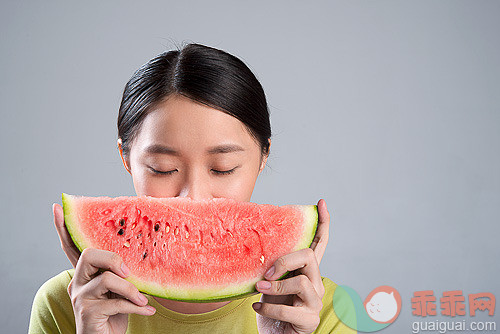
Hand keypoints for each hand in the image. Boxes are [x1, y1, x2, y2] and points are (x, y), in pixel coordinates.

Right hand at [53, 203, 155, 332]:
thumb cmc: (116, 312)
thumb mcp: (121, 288)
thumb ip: (123, 273)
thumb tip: (144, 254)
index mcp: (85, 274)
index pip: (72, 247)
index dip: (63, 228)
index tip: (57, 207)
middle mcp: (78, 282)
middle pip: (89, 255)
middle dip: (113, 259)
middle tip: (127, 272)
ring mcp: (81, 298)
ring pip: (107, 279)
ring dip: (131, 290)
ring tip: (143, 300)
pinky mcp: (88, 314)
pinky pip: (117, 302)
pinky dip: (136, 307)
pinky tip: (148, 309)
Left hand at [253, 199, 330, 333]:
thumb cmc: (271, 308)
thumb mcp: (269, 283)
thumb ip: (270, 268)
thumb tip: (256, 248)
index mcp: (306, 272)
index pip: (319, 244)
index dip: (322, 223)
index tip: (320, 203)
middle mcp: (315, 283)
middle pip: (309, 257)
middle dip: (285, 261)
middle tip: (266, 274)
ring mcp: (315, 302)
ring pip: (301, 282)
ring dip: (276, 286)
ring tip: (259, 290)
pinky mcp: (309, 319)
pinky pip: (289, 308)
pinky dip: (268, 308)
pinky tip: (257, 308)